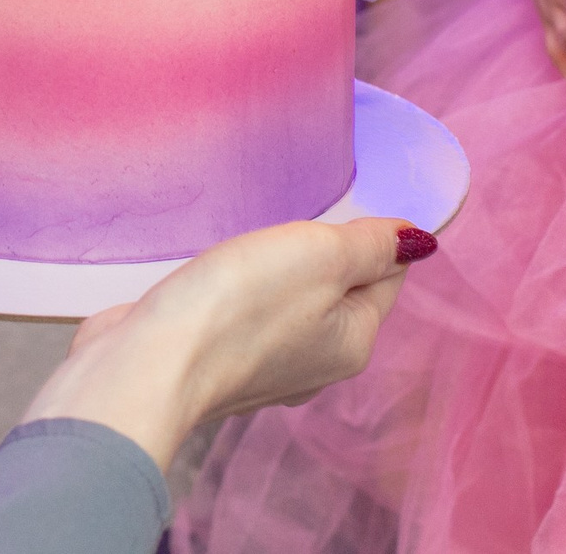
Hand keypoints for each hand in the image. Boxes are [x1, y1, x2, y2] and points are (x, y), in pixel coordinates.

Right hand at [20, 217, 422, 470]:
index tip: (350, 198)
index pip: (387, 277)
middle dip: (325, 252)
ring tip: (257, 238)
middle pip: (338, 291)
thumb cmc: (236, 307)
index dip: (375, 235)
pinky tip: (218, 273)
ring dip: (278, 270)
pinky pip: (243, 315)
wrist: (146, 365)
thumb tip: (419, 241)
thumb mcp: (320, 255)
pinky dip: (238, 290)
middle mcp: (315, 363)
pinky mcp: (214, 360)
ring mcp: (262, 367)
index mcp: (352, 342)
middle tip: (302, 209)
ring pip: (289, 303)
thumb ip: (372, 245)